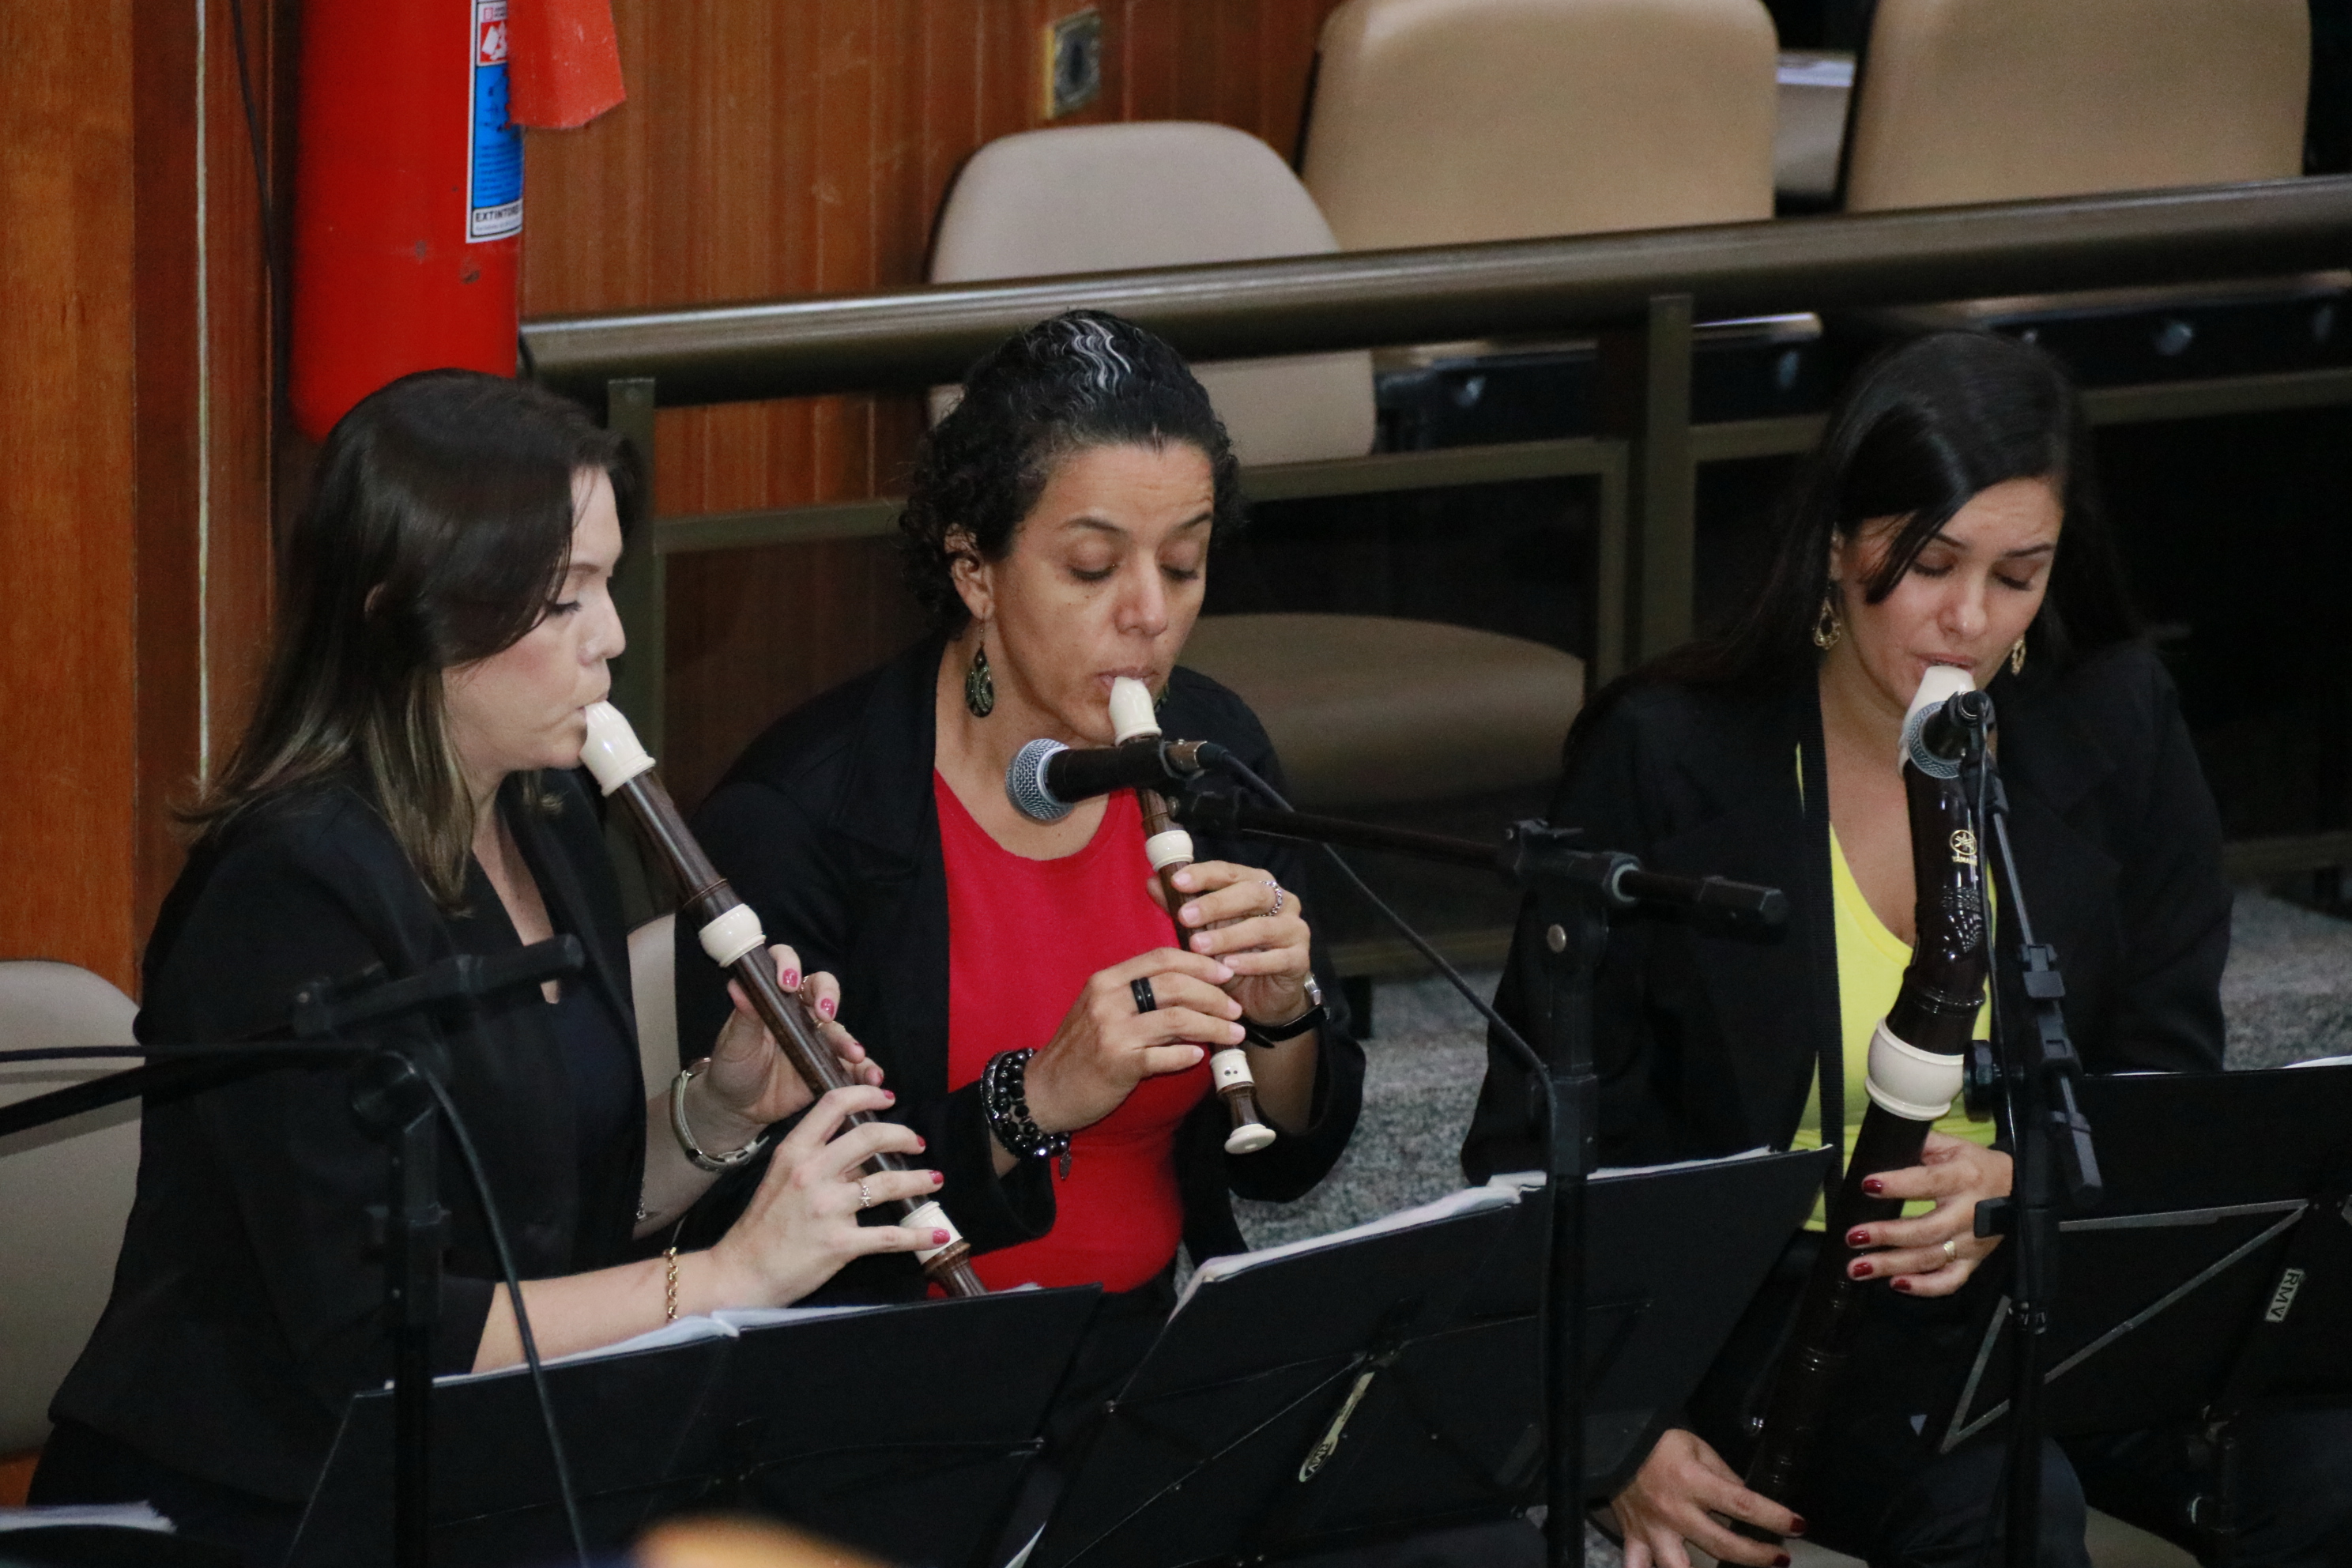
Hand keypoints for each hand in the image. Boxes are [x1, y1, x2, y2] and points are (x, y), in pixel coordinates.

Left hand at [697, 945, 880, 1142]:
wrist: (739, 1107)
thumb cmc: (733, 1066)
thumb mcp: (734, 1043)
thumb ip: (743, 1016)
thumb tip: (738, 986)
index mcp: (774, 998)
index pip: (786, 966)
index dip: (789, 965)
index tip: (787, 984)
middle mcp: (799, 1012)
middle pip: (822, 989)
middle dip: (829, 996)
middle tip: (826, 1014)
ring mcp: (817, 1039)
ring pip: (840, 1030)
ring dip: (850, 1041)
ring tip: (854, 1055)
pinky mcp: (829, 1065)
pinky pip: (852, 1065)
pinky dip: (865, 1070)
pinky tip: (872, 1078)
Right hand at [704, 1085, 942, 1306]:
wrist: (741, 1273)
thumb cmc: (761, 1226)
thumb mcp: (780, 1178)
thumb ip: (816, 1159)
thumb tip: (859, 1151)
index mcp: (794, 1152)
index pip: (833, 1105)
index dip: (866, 1096)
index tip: (887, 1098)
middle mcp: (811, 1174)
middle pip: (870, 1137)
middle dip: (902, 1136)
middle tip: (917, 1142)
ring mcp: (826, 1209)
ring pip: (887, 1184)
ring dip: (918, 1180)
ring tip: (935, 1180)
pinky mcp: (839, 1243)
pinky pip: (889, 1236)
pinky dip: (918, 1235)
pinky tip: (936, 1233)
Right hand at [1020, 949, 1241, 1137]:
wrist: (1043, 1091)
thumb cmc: (1079, 1050)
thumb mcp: (1100, 1010)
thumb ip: (1136, 995)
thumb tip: (1189, 988)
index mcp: (1106, 981)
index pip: (1161, 958)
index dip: (1199, 963)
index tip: (1223, 973)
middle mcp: (1108, 1001)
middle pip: (1175, 986)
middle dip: (1214, 996)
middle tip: (1236, 1008)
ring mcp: (1112, 1032)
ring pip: (1178, 1019)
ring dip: (1213, 1026)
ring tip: (1233, 1034)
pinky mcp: (1117, 1064)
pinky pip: (1164, 1055)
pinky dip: (1187, 1055)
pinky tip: (1200, 1056)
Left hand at [1155, 861, 1313, 1029]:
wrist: (1262, 997)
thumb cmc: (1232, 955)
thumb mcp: (1204, 929)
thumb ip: (1182, 906)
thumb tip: (1153, 881)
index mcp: (1256, 885)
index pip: (1231, 872)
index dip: (1204, 875)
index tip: (1177, 882)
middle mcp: (1282, 901)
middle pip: (1252, 893)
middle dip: (1216, 904)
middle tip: (1185, 917)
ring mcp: (1294, 929)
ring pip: (1264, 927)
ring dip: (1228, 936)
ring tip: (1199, 946)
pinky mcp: (1300, 959)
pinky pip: (1278, 958)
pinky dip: (1252, 962)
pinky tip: (1228, 967)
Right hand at [1613, 1428, 1802, 1567]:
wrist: (1612, 1442)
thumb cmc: (1659, 1442)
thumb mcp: (1697, 1447)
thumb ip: (1723, 1475)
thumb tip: (1748, 1500)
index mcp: (1694, 1482)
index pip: (1743, 1504)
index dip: (1775, 1517)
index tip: (1798, 1525)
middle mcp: (1676, 1512)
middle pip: (1722, 1545)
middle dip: (1757, 1556)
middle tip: (1781, 1559)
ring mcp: (1654, 1530)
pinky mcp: (1634, 1537)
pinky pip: (1636, 1567)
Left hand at [1843, 1132, 2011, 1295]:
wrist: (2019, 1190)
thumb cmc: (1976, 1165)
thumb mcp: (1953, 1146)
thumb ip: (1921, 1144)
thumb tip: (1886, 1142)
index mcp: (1963, 1177)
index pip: (1928, 1182)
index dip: (1898, 1185)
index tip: (1867, 1186)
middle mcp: (1968, 1213)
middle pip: (1926, 1230)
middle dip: (1887, 1235)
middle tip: (1852, 1237)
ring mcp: (1972, 1242)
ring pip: (1931, 1258)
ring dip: (1893, 1265)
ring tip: (1858, 1267)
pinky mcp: (1975, 1261)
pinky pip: (1950, 1281)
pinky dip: (1924, 1287)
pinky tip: (1897, 1284)